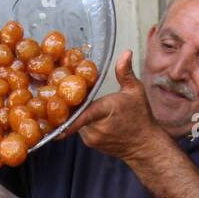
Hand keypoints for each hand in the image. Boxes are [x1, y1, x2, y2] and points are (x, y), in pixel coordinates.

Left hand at [60, 50, 167, 164]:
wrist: (144, 145)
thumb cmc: (141, 116)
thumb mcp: (135, 91)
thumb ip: (125, 72)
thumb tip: (126, 52)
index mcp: (106, 110)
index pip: (84, 111)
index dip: (68, 109)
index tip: (54, 105)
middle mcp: (96, 127)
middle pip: (76, 110)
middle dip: (74, 101)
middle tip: (70, 90)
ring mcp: (92, 138)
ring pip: (77, 119)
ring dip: (79, 111)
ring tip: (84, 103)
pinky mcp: (90, 143)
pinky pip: (81, 128)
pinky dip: (83, 120)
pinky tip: (90, 115)